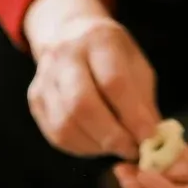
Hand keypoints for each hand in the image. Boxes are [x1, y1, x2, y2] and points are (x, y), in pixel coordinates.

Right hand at [24, 0, 159, 159]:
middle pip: (82, 105)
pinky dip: (82, 147)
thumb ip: (144, 103)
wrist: (71, 37)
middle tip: (130, 150)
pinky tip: (97, 143)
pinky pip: (58, 135)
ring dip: (96, 145)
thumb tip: (151, 141)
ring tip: (116, 146)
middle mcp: (66, 55)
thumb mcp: (137, 68)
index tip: (149, 138)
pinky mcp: (35, 99)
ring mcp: (45, 78)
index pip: (114, 82)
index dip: (133, 116)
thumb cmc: (114, 58)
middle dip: (111, 136)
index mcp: (99, 40)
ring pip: (66, 125)